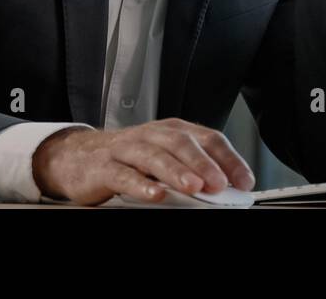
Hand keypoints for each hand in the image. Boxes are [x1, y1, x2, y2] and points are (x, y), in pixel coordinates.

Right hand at [31, 119, 255, 205]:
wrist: (80, 156)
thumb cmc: (130, 157)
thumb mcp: (165, 157)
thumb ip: (192, 168)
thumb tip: (227, 187)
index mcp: (173, 130)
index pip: (208, 138)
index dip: (229, 159)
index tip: (244, 181)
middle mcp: (153, 135)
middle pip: (182, 144)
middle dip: (203, 164)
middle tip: (219, 183)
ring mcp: (128, 149)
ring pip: (155, 157)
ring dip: (177, 172)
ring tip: (194, 187)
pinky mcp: (105, 167)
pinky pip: (124, 175)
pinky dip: (141, 185)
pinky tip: (155, 195)